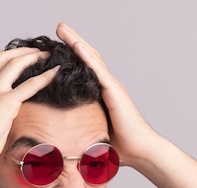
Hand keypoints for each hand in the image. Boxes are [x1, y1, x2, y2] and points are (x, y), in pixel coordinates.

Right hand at [0, 47, 58, 170]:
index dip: (3, 55)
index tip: (15, 55)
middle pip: (2, 57)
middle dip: (21, 52)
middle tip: (35, 52)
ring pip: (15, 64)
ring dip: (32, 57)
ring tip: (45, 56)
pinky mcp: (5, 103)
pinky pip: (29, 85)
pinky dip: (44, 76)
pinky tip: (54, 72)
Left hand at [56, 22, 158, 166]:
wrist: (139, 151)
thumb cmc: (118, 146)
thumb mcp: (93, 131)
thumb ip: (81, 126)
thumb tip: (62, 133)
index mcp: (102, 93)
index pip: (86, 68)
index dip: (74, 54)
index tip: (57, 44)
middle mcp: (108, 86)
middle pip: (89, 57)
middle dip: (73, 41)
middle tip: (58, 27)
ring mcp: (112, 87)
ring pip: (92, 58)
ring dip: (77, 42)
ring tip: (62, 29)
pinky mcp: (115, 92)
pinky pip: (98, 71)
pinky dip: (87, 57)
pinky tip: (76, 45)